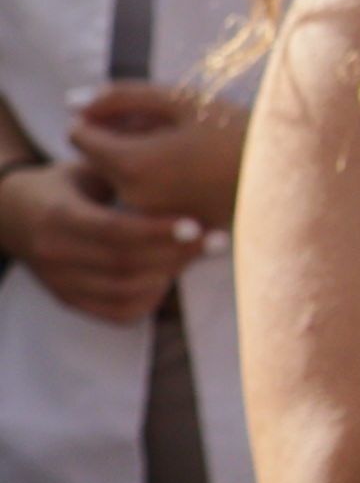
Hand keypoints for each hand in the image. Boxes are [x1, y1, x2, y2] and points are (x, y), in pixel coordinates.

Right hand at [0, 156, 195, 323]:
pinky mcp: (69, 299)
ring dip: (171, 275)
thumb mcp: (86, 170)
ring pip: (126, 292)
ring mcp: (60, 282)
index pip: (113, 231)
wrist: (11, 215)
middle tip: (217, 239)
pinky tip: (170, 276)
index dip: (157, 231)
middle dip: (177, 254)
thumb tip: (180, 170)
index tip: (196, 224)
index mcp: (58, 216)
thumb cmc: (63, 186)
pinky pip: (118, 312)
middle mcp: (55, 253)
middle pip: (125, 265)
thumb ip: (122, 174)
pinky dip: (151, 299)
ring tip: (200, 254)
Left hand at [69, 81, 246, 231]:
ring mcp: (151, 215)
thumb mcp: (181, 100)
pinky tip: (195, 169)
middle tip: (171, 128)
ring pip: (121, 175)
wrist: (295, 177)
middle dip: (121, 137)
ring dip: (140, 157)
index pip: (78, 135)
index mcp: (131, 163)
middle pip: (99, 156)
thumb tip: (70, 102)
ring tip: (188, 148)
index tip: (142, 113)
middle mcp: (133, 197)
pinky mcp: (169, 225)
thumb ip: (120, 96)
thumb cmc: (240, 132)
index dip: (103, 117)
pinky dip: (159, 178)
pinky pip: (145, 195)